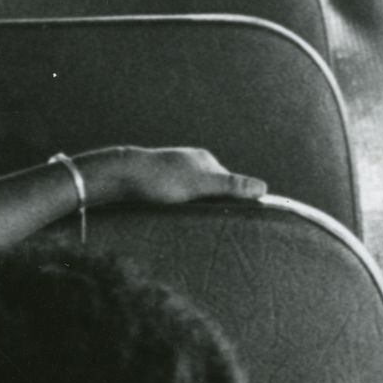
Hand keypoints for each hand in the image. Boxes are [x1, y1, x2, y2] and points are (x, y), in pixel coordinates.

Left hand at [85, 145, 264, 207]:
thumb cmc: (159, 180)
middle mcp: (190, 162)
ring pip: (193, 196)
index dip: (232, 203)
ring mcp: (173, 171)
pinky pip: (176, 199)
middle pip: (212, 190)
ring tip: (186, 220)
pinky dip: (178, 208)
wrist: (118, 176)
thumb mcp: (200, 185)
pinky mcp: (157, 183)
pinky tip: (171, 216)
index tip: (232, 220)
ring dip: (193, 209)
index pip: (230, 184)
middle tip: (208, 223)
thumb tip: (263, 188)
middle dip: (211, 206)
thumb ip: (232, 187)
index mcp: (204, 159)